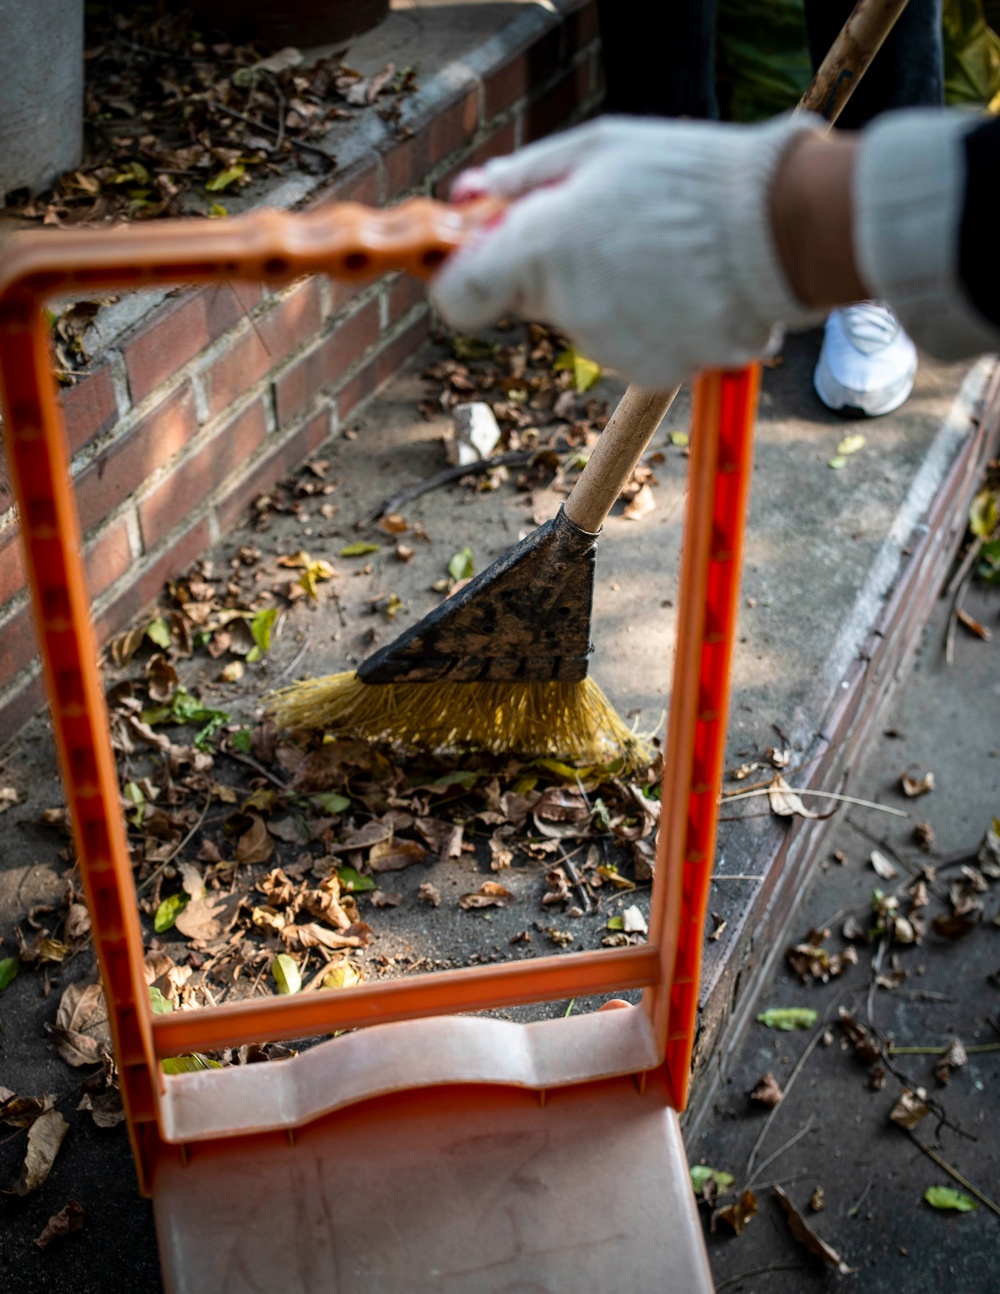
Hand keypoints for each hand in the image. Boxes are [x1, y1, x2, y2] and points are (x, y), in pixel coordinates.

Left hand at [431, 115, 824, 389]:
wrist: (779, 230)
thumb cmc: (687, 176)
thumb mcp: (598, 148)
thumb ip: (522, 178)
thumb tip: (468, 198)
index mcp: (539, 248)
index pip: (459, 297)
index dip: (470, 276)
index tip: (493, 254)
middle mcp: (565, 309)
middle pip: (536, 301)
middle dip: (561, 269)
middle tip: (616, 227)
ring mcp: (608, 349)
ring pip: (589, 325)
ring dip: (613, 295)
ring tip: (665, 252)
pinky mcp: (650, 372)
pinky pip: (633, 347)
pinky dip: (652, 324)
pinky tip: (686, 286)